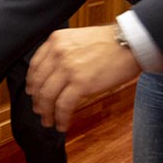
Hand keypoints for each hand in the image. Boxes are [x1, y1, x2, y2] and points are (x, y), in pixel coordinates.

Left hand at [26, 25, 140, 131]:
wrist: (130, 44)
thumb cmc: (110, 42)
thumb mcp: (78, 38)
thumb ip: (64, 51)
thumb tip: (55, 73)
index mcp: (56, 40)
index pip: (35, 65)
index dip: (32, 83)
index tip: (32, 93)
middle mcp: (58, 53)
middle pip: (38, 83)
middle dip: (37, 101)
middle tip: (40, 111)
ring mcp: (68, 68)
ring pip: (47, 96)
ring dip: (46, 112)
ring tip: (49, 121)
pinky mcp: (81, 83)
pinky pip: (63, 106)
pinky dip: (60, 118)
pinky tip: (62, 124)